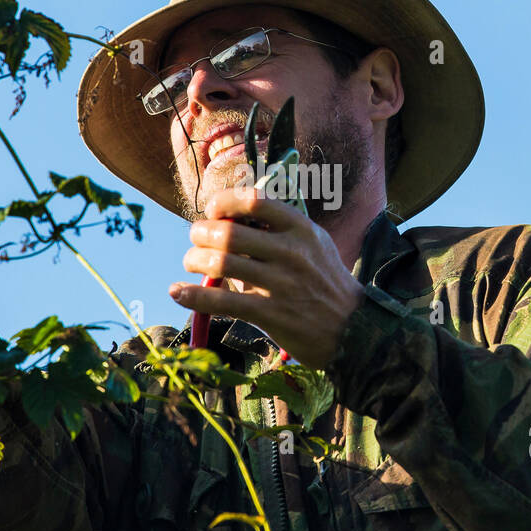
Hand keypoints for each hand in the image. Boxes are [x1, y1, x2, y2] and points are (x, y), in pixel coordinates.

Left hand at [168, 185, 365, 368]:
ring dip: (194, 260)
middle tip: (195, 240)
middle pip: (229, 232)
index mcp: (301, 229)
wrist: (354, 329)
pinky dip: (193, 295)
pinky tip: (177, 292)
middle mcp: (291, 252)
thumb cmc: (326, 283)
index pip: (254, 201)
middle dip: (200, 233)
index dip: (223, 202)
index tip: (212, 210)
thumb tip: (230, 221)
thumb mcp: (314, 245)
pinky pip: (222, 302)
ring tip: (190, 263)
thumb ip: (279, 230)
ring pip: (221, 263)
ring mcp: (281, 284)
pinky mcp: (271, 313)